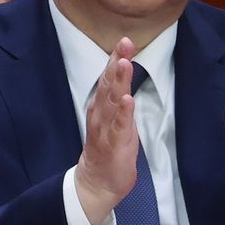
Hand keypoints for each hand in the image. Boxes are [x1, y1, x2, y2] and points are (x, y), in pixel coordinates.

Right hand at [74, 37, 138, 224]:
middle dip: (116, 63)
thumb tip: (124, 74)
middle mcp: (101, 114)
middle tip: (124, 43)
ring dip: (118, 82)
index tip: (125, 40)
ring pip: (112, 102)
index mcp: (103, 106)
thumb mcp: (116, 118)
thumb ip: (118, 96)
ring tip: (124, 64)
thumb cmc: (109, 148)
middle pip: (108, 84)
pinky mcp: (113, 145)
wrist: (97, 183)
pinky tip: (127, 100)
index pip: (109, 78)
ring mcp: (105, 129)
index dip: (116, 59)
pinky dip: (123, 113)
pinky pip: (119, 127)